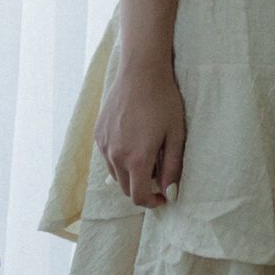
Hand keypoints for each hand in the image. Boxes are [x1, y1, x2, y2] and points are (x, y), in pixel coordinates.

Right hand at [94, 54, 187, 207]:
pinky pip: (108, 156)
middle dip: (142, 189)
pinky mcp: (98, 134)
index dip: (152, 202)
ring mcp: (104, 145)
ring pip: (115, 174)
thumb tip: (169, 190)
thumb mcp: (176, 134)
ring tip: (148, 157)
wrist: (141, 72)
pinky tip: (135, 142)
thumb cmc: (164, 101)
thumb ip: (173, 166)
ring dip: (130, 174)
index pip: (138, 196)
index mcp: (136, 158)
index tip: (163, 197)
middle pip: (125, 188)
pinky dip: (120, 159)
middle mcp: (115, 155)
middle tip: (159, 177)